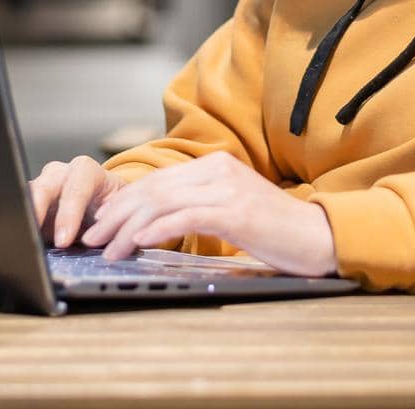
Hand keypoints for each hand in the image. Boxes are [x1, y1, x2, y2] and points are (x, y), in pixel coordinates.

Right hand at [28, 155, 126, 247]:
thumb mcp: (120, 211)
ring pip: (26, 196)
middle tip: (33, 236)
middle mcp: (60, 174)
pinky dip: (20, 227)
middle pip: (44, 187)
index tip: (64, 240)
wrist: (103, 202)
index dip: (69, 214)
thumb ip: (116, 225)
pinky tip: (20, 243)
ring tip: (22, 241)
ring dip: (24, 219)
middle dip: (37, 211)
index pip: (76, 188)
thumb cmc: (112, 205)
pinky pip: (19, 210)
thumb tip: (120, 245)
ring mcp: (41, 186)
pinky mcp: (29, 201)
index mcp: (87, 172)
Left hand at [79, 152, 337, 276]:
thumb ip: (201, 207)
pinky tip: (136, 244)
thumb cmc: (278, 232)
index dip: (125, 201)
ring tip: (107, 248)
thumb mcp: (234, 211)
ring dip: (127, 228)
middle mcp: (218, 170)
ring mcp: (226, 188)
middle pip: (153, 188)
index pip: (159, 180)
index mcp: (216, 166)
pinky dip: (154, 230)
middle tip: (92, 236)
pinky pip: (182, 217)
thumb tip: (158, 224)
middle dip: (117, 214)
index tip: (102, 222)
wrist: (322, 237)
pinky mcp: (233, 210)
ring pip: (161, 202)